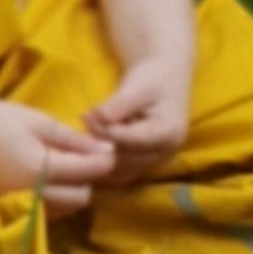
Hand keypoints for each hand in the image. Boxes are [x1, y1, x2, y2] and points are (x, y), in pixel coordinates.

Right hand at [0, 91, 115, 219]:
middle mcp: (31, 192)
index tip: (105, 147)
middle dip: (87, 178)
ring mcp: (19, 203)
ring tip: (64, 168)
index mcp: (40, 167)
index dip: (104, 159)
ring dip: (72, 191)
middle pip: (82, 197)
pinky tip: (47, 180)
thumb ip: (75, 140)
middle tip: (81, 157)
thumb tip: (108, 151)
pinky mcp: (11, 207)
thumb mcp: (40, 122)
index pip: (88, 171)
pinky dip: (56, 199)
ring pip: (66, 208)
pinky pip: (47, 211)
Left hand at [83, 47, 192, 186]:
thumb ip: (119, 105)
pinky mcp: (141, 165)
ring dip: (98, 155)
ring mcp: (154, 162)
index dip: (106, 131)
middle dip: (100, 142)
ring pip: (119, 171)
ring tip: (84, 132)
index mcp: (169, 133)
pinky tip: (88, 145)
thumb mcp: (137, 87)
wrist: (163, 81)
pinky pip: (118, 173)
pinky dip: (101, 164)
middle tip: (84, 121)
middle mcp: (164, 153)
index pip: (132, 141)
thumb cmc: (152, 80)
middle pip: (125, 159)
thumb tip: (98, 118)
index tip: (87, 116)